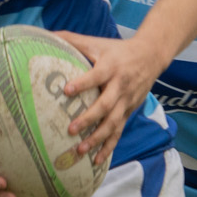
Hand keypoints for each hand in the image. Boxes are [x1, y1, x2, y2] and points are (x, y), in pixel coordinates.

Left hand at [55, 32, 164, 165]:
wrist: (150, 56)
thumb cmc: (117, 50)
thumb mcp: (97, 42)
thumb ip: (72, 40)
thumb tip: (45, 36)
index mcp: (110, 67)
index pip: (96, 76)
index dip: (83, 83)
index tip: (66, 91)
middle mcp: (120, 86)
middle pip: (106, 105)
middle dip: (89, 119)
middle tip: (71, 130)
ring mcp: (126, 101)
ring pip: (113, 123)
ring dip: (97, 138)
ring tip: (81, 150)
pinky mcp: (128, 112)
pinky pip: (118, 132)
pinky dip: (109, 147)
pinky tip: (97, 160)